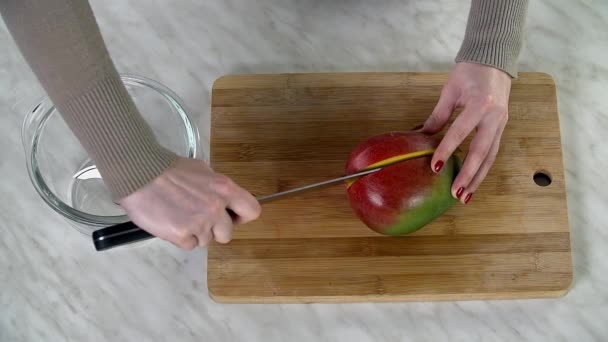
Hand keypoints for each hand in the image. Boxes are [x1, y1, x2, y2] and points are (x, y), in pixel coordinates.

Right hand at [118, 156, 260, 249]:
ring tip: (179, 216)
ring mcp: (200, 223)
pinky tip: (170, 222)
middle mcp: (216, 208)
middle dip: (213, 230)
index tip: (230, 217)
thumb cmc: (169, 169)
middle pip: (227, 234)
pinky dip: (180, 238)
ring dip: (194, 233)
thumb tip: (224, 200)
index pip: (252, 211)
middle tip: (197, 218)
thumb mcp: (202, 170)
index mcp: (225, 189)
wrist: (140, 173)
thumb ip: (217, 188)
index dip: (241, 217)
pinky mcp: (181, 234)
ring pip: (206, 241)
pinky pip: (188, 245)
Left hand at [418, 62, 510, 203]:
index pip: (461, 131)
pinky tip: (473, 182)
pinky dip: (483, 169)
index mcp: (481, 104)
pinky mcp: (502, 128)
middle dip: (468, 174)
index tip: (435, 167)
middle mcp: (495, 117)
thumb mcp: (450, 91)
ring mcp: (501, 124)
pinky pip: (492, 152)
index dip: (447, 150)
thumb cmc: (470, 72)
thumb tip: (420, 135)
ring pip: (490, 157)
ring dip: (478, 178)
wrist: (495, 60)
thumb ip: (438, 116)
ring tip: (465, 197)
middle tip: (455, 193)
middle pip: (481, 151)